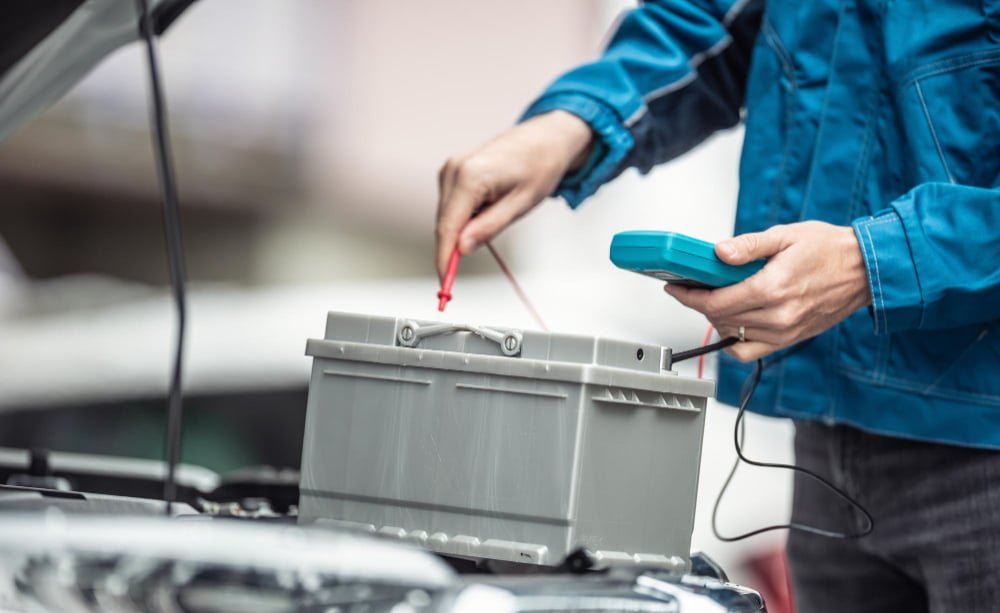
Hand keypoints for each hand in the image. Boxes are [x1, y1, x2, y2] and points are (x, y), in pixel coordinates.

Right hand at [435, 110, 592, 278]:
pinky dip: (465, 216)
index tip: (444, 281)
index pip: (447, 228)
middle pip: (444, 223)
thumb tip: (463, 248)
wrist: (547, 138)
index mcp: (470, 177)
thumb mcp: (521, 204)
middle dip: (455, 247)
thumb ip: (489, 227)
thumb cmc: (540, 166)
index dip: (444, 259)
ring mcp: (451, 168)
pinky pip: (452, 205)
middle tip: (477, 258)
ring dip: (463, 229)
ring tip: (500, 212)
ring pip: (447, 216)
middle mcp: (454, 169)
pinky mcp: (454, 171)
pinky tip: (490, 205)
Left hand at [663, 221, 871, 360]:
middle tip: (691, 288)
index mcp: (772, 288)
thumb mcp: (785, 235)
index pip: (716, 302)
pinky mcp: (790, 340)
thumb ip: (748, 246)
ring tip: (713, 299)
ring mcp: (784, 332)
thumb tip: (718, 253)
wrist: (866, 270)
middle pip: (719, 319)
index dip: (689, 296)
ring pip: (731, 336)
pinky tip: (731, 321)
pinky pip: (749, 352)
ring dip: (715, 319)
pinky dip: (733, 340)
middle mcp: (777, 316)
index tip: (676, 288)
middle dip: (699, 303)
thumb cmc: (828, 250)